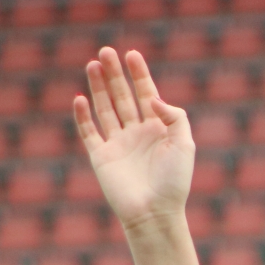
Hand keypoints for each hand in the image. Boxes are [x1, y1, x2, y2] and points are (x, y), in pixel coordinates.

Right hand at [73, 48, 193, 230]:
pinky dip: (83, 115)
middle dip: (115, 74)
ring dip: (98, 87)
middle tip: (106, 51)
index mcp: (158, 129)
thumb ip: (174, 116)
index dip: (139, 74)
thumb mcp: (184, 144)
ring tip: (93, 65)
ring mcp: (117, 144)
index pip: (146, 94)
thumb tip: (151, 98)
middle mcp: (137, 133)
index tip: (132, 54)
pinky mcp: (101, 157)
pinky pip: (89, 132)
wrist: (155, 212)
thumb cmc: (174, 182)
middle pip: (123, 96)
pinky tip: (79, 98)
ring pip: (105, 109)